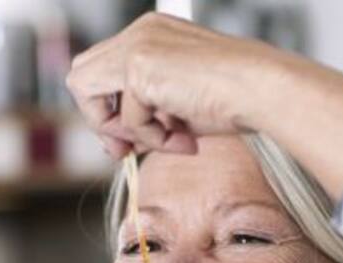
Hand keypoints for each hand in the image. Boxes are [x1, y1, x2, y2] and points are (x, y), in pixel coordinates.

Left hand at [66, 12, 289, 156]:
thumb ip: (144, 116)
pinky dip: (154, 139)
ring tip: (166, 140)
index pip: (100, 72)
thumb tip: (118, 144)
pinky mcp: (140, 69)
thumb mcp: (177, 108)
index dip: (106, 111)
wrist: (262, 91)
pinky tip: (185, 137)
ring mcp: (137, 47)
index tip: (128, 142)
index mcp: (149, 36)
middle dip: (98, 120)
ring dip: (123, 130)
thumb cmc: (233, 100)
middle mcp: (139, 33)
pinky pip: (128, 120)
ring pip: (86, 94)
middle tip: (125, 150)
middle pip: (79, 77)